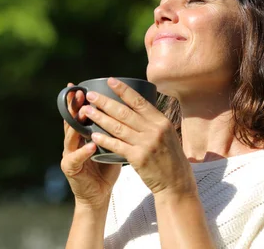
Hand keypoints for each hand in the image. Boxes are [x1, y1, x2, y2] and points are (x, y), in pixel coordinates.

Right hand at [60, 83, 120, 208]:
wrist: (98, 195)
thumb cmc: (105, 168)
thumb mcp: (110, 145)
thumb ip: (113, 130)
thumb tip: (130, 111)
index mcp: (81, 135)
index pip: (78, 114)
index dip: (77, 101)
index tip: (78, 86)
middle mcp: (72, 142)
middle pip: (71, 121)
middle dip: (74, 106)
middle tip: (78, 93)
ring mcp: (69, 155)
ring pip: (70, 136)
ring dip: (77, 124)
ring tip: (84, 112)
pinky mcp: (70, 169)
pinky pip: (76, 158)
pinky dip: (84, 151)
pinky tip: (91, 144)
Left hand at [79, 78, 195, 195]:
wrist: (177, 183)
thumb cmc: (171, 158)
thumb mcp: (168, 134)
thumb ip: (153, 121)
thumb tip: (137, 105)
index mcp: (161, 121)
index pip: (139, 101)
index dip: (123, 90)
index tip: (110, 81)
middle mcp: (154, 130)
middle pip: (125, 112)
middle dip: (105, 102)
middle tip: (90, 95)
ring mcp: (146, 144)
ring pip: (118, 127)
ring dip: (100, 117)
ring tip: (86, 111)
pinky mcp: (139, 158)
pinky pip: (117, 145)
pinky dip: (104, 139)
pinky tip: (93, 134)